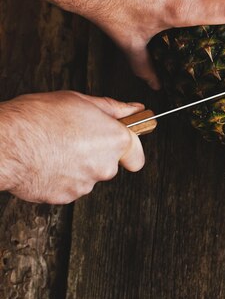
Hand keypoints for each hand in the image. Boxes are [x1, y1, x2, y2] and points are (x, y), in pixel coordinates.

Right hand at [0, 91, 144, 203]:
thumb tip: (134, 109)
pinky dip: (60, 177)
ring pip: (87, 175)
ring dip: (76, 165)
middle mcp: (104, 166)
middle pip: (109, 164)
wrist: (6, 144)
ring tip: (54, 146)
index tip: (121, 142)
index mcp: (114, 141)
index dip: (130, 148)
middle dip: (96, 153)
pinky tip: (45, 161)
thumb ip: (112, 109)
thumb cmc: (38, 118)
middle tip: (75, 136)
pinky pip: (68, 187)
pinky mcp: (64, 198)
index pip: (137, 155)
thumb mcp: (79, 101)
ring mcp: (84, 185)